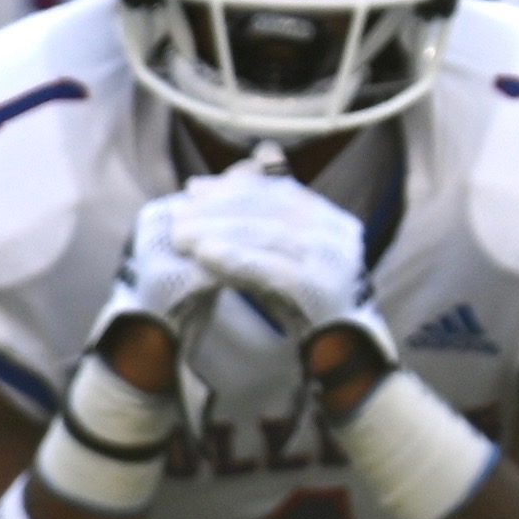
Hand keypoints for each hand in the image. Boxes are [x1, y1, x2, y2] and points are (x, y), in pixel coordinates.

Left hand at [139, 158, 371, 335]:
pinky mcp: (319, 289)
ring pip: (268, 235)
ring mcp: (333, 261)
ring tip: (181, 233)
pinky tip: (203, 255)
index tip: (194, 189)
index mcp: (334, 221)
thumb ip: (273, 215)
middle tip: (179, 210)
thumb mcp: (291, 255)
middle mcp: (339, 236)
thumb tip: (243, 162)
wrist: (339, 355)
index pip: (279, 192)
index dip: (234, 188)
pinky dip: (233, 258)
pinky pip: (269, 268)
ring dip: (219, 231)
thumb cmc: (306, 305)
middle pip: (271, 210)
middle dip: (220, 208)